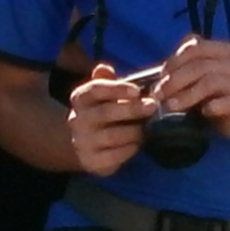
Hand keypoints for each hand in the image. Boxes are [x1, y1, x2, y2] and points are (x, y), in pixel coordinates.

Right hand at [66, 63, 150, 177]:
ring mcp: (81, 142)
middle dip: (132, 109)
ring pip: (113, 136)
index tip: (137, 90)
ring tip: (148, 127)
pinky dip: (130, 149)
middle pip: (105, 112)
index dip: (117, 89)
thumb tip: (104, 68)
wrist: (87, 143)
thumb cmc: (104, 110)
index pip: (95, 89)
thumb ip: (107, 80)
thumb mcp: (105, 93)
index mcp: (80, 98)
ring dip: (135, 131)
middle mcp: (76, 120)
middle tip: (153, 106)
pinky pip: (115, 156)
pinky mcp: (90, 161)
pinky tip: (138, 143)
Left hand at [157, 37, 229, 136]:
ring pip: (208, 82)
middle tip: (159, 94)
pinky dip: (208, 107)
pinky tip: (199, 112)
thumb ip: (181, 71)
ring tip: (170, 106)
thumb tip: (151, 79)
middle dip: (174, 80)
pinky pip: (221, 103)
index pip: (194, 46)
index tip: (160, 75)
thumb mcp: (200, 75)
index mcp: (219, 50)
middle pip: (198, 65)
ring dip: (185, 95)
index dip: (174, 59)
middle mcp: (229, 63)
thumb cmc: (216, 92)